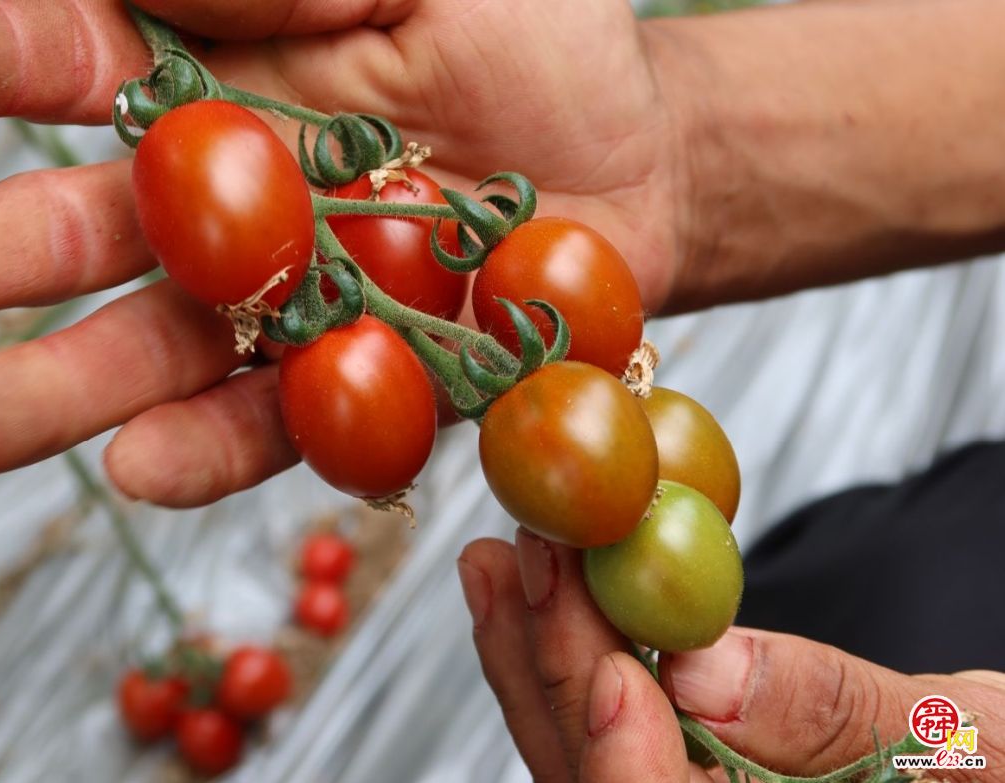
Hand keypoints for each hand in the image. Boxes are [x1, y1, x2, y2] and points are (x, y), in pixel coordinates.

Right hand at [0, 0, 691, 503]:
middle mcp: (235, 205)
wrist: (636, 158)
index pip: (87, 65)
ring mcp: (291, 304)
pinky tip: (136, 467)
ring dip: (52, 393)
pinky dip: (216, 448)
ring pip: (155, 351)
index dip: (0, 63)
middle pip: (79, 233)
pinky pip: (280, 425)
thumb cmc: (539, 34)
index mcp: (229, 79)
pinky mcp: (365, 387)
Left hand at [459, 530, 1004, 781]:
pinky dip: (550, 657)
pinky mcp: (659, 769)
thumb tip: (705, 671)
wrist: (976, 764)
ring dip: (531, 657)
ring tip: (498, 563)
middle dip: (566, 677)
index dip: (641, 780)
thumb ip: (844, 716)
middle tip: (534, 562)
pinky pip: (584, 733)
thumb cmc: (991, 764)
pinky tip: (522, 591)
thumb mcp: (971, 739)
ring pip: (575, 762)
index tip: (624, 681)